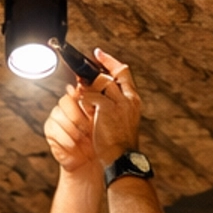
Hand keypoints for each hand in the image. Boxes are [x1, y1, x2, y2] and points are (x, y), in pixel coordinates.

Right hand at [44, 85, 97, 174]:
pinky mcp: (50, 130)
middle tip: (87, 130)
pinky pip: (53, 130)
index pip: (76, 89)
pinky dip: (65, 139)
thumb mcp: (103, 117)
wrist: (92, 161)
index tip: (91, 111)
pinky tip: (74, 146)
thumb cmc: (101, 139)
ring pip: (58, 115)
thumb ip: (95, 100)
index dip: (82, 100)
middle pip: (65, 101)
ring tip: (82, 139)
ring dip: (72, 130)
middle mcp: (67, 105)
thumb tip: (84, 85)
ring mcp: (57, 117)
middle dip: (77, 117)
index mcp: (82, 99)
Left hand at [87, 47, 143, 163]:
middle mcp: (129, 98)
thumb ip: (113, 104)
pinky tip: (81, 104)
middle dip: (95, 72)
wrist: (122, 158)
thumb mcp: (120, 120)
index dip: (110, 61)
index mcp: (133, 100)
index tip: (98, 54)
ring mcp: (119, 103)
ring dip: (88, 86)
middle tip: (81, 73)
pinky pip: (92, 96)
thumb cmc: (119, 143)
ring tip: (79, 90)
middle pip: (112, 74)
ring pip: (102, 82)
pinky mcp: (107, 109)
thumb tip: (96, 92)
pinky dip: (84, 98)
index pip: (124, 72)